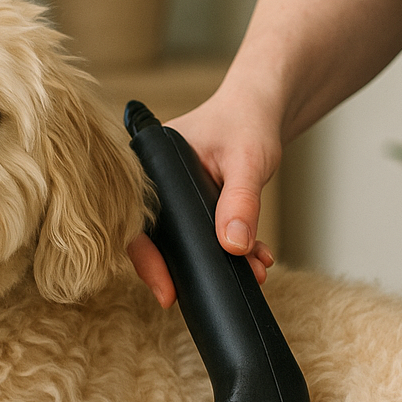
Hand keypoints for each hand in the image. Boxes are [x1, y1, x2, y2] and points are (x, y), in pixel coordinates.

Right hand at [128, 89, 279, 305]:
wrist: (263, 108)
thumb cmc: (247, 120)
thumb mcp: (246, 160)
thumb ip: (241, 201)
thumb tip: (234, 246)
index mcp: (149, 165)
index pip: (138, 220)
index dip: (148, 260)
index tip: (167, 292)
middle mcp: (156, 185)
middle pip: (157, 240)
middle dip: (187, 270)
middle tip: (211, 293)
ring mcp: (176, 199)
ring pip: (186, 244)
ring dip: (218, 263)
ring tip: (253, 272)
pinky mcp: (197, 209)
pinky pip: (206, 238)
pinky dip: (231, 253)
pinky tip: (257, 260)